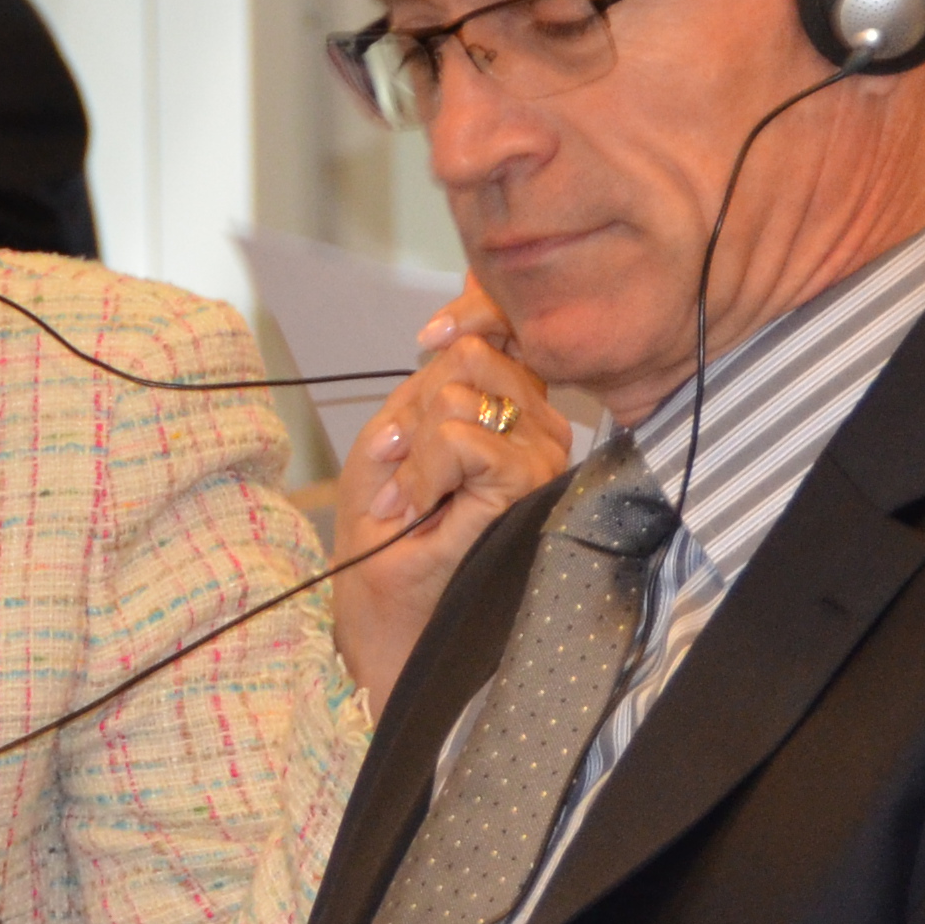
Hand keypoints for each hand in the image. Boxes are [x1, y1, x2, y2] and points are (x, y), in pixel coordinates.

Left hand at [327, 282, 567, 709]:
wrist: (384, 616)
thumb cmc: (387, 533)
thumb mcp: (393, 439)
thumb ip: (427, 385)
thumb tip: (454, 334)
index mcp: (515, 408)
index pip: (505, 327)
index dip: (471, 308)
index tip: (430, 336)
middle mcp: (541, 426)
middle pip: (473, 354)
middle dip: (415, 408)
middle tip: (402, 468)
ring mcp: (540, 457)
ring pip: (461, 395)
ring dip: (412, 450)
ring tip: (408, 499)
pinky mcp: (525, 489)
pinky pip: (462, 439)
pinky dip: (421, 471)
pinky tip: (415, 509)